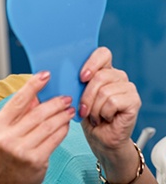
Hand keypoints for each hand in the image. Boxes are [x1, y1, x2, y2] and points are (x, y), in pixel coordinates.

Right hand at [0, 72, 75, 183]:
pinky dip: (63, 129)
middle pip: (36, 113)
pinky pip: (54, 139)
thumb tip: (37, 95)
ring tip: (69, 109)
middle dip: (54, 102)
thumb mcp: (4, 133)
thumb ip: (18, 115)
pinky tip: (66, 125)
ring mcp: (20, 150)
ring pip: (48, 125)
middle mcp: (6, 137)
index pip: (17, 101)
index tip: (45, 75)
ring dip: (62, 115)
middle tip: (65, 97)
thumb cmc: (6, 157)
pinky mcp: (35, 160)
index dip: (33, 86)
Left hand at [79, 47, 144, 181]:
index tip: (81, 77)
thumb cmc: (87, 116)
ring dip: (94, 108)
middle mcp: (117, 76)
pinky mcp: (134, 101)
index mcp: (103, 70)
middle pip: (100, 75)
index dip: (92, 63)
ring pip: (105, 91)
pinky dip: (104, 113)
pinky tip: (105, 118)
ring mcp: (127, 87)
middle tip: (83, 108)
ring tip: (94, 115)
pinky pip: (113, 102)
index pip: (102, 53)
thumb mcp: (76, 95)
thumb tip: (59, 73)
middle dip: (86, 96)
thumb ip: (73, 81)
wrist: (99, 138)